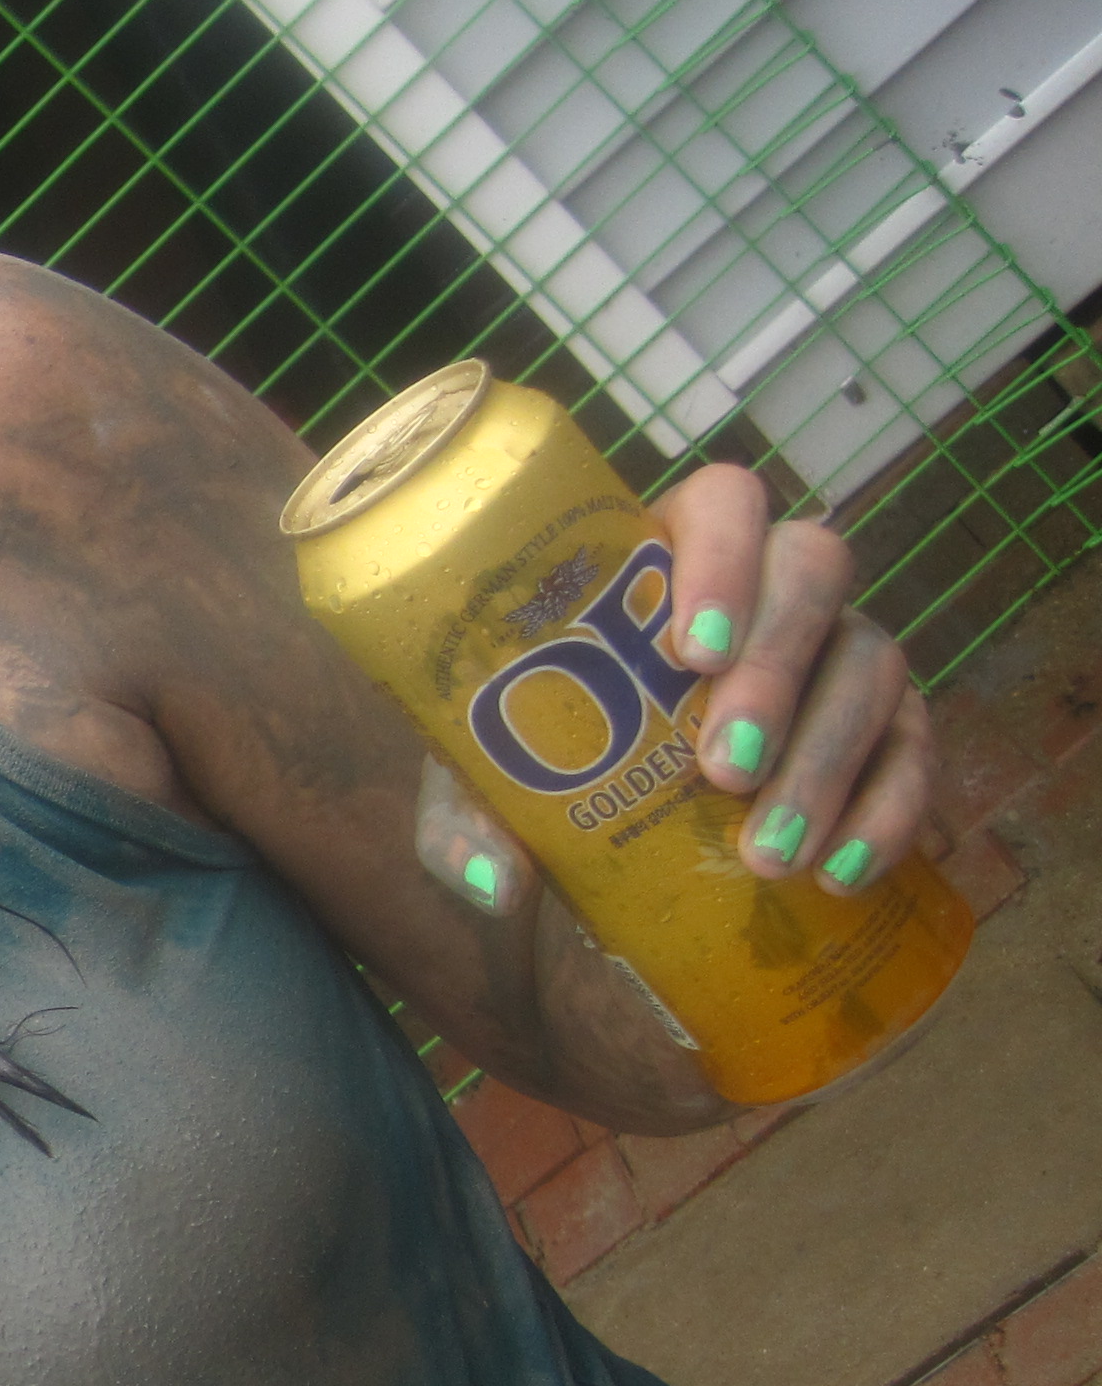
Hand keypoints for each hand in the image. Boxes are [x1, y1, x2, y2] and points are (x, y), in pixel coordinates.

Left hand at [416, 462, 931, 915]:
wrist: (617, 811)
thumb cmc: (544, 753)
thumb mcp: (491, 774)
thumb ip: (472, 815)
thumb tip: (491, 884)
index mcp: (673, 549)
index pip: (725, 500)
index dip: (722, 557)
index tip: (691, 651)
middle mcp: (773, 582)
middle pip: (814, 572)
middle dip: (775, 671)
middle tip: (723, 772)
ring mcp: (838, 644)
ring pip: (871, 662)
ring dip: (825, 762)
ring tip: (768, 856)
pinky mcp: (886, 718)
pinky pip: (913, 746)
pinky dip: (889, 809)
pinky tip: (842, 872)